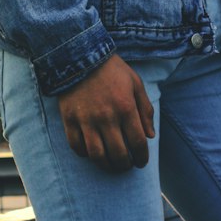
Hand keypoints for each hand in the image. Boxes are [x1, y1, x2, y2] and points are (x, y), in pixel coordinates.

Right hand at [57, 54, 155, 171]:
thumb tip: (150, 136)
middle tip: (126, 166)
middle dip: (125, 165)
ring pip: (97, 155)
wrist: (80, 55)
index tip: (141, 162)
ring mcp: (86, 120)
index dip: (142, 157)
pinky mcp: (70, 120)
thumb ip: (145, 110)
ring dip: (106, 166)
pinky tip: (92, 153)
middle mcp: (106, 117)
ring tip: (111, 165)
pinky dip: (85, 154)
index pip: (138, 143)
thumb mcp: (136, 84)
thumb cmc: (112, 70)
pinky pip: (76, 146)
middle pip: (118, 153)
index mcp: (126, 108)